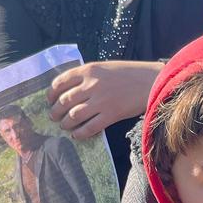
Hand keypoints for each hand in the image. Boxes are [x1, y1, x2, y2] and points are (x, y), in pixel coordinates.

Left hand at [47, 61, 161, 139]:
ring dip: (65, 123)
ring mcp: (101, 101)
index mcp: (89, 70)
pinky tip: (77, 135)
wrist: (152, 81)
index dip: (51, 94)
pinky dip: (80, 133)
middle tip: (54, 117)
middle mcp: (92, 85)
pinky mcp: (111, 115)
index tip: (50, 100)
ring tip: (65, 126)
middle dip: (55, 111)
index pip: (60, 82)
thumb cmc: (130, 73)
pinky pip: (90, 128)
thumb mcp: (105, 67)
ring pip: (74, 116)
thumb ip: (88, 76)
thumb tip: (71, 89)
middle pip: (64, 101)